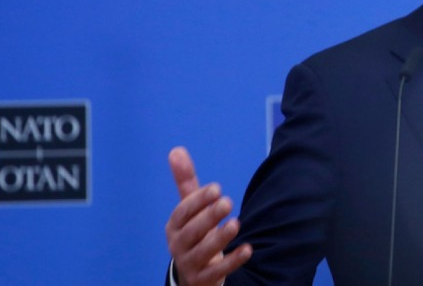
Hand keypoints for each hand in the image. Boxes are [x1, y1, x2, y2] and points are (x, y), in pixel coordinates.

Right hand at [165, 146, 252, 285]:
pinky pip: (217, 272)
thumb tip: (176, 149)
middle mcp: (178, 246)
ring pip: (203, 252)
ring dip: (219, 238)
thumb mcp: (190, 210)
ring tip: (236, 224)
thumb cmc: (194, 235)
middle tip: (228, 202)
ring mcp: (190, 265)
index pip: (183, 212)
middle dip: (209, 216)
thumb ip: (185, 182)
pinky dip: (233, 261)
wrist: (193, 276)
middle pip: (192, 231)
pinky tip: (248, 249)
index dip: (198, 200)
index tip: (217, 188)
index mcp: (174, 226)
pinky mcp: (202, 280)